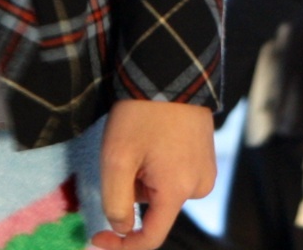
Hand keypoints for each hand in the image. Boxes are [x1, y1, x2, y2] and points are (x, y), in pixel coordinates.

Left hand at [92, 98, 215, 249]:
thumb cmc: (141, 113)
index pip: (150, 238)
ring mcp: (206, 170)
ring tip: (140, 143)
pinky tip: (153, 141)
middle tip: (123, 156)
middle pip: (155, 210)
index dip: (121, 245)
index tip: (96, 236)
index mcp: (178, 190)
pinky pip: (177, 176)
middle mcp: (199, 186)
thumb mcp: (116, 159)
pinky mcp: (206, 156)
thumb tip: (122, 228)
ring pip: (164, 193)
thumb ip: (116, 203)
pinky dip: (159, 168)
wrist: (170, 70)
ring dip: (145, 179)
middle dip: (133, 193)